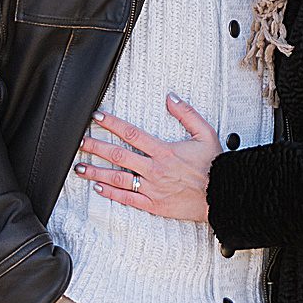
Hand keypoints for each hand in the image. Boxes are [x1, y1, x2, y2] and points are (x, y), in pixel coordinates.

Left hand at [72, 94, 219, 222]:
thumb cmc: (215, 165)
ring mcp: (152, 188)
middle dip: (95, 147)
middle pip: (118, 155)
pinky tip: (98, 187)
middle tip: (79, 142)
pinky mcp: (154, 204)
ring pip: (118, 178)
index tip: (97, 117)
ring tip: (79, 167)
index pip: (131, 133)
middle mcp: (154, 169)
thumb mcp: (205, 133)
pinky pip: (128, 198)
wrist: (223, 195)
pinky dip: (111, 193)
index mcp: (164, 151)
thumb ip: (187, 113)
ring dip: (96, 172)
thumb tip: (171, 97)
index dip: (112, 123)